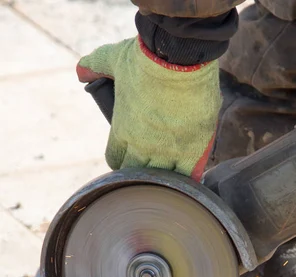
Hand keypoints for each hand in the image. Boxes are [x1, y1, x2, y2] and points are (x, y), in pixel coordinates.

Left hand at [77, 37, 220, 180]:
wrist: (181, 58)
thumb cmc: (146, 58)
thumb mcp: (113, 59)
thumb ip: (95, 66)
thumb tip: (81, 71)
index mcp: (123, 130)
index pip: (115, 159)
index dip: (121, 158)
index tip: (129, 154)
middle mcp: (144, 147)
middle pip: (138, 173)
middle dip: (142, 169)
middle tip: (152, 161)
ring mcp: (170, 151)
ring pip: (164, 178)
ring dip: (167, 174)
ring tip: (173, 169)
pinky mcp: (194, 150)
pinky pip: (189, 175)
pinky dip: (189, 176)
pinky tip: (190, 173)